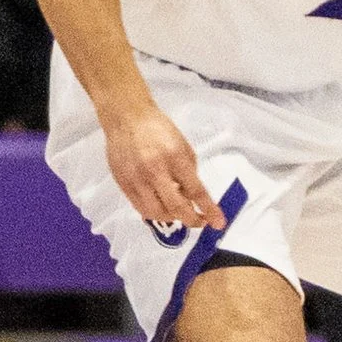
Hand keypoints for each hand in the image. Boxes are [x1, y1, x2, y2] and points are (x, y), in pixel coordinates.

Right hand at [103, 96, 223, 231]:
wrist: (126, 118)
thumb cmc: (159, 130)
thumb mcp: (183, 147)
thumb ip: (188, 173)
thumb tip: (193, 198)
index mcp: (174, 157)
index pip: (196, 191)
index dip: (209, 210)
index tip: (219, 223)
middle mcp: (154, 170)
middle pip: (175, 207)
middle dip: (191, 220)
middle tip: (200, 222)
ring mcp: (136, 179)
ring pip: (156, 213)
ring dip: (171, 218)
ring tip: (179, 212)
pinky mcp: (122, 184)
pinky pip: (140, 208)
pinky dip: (154, 212)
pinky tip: (161, 207)